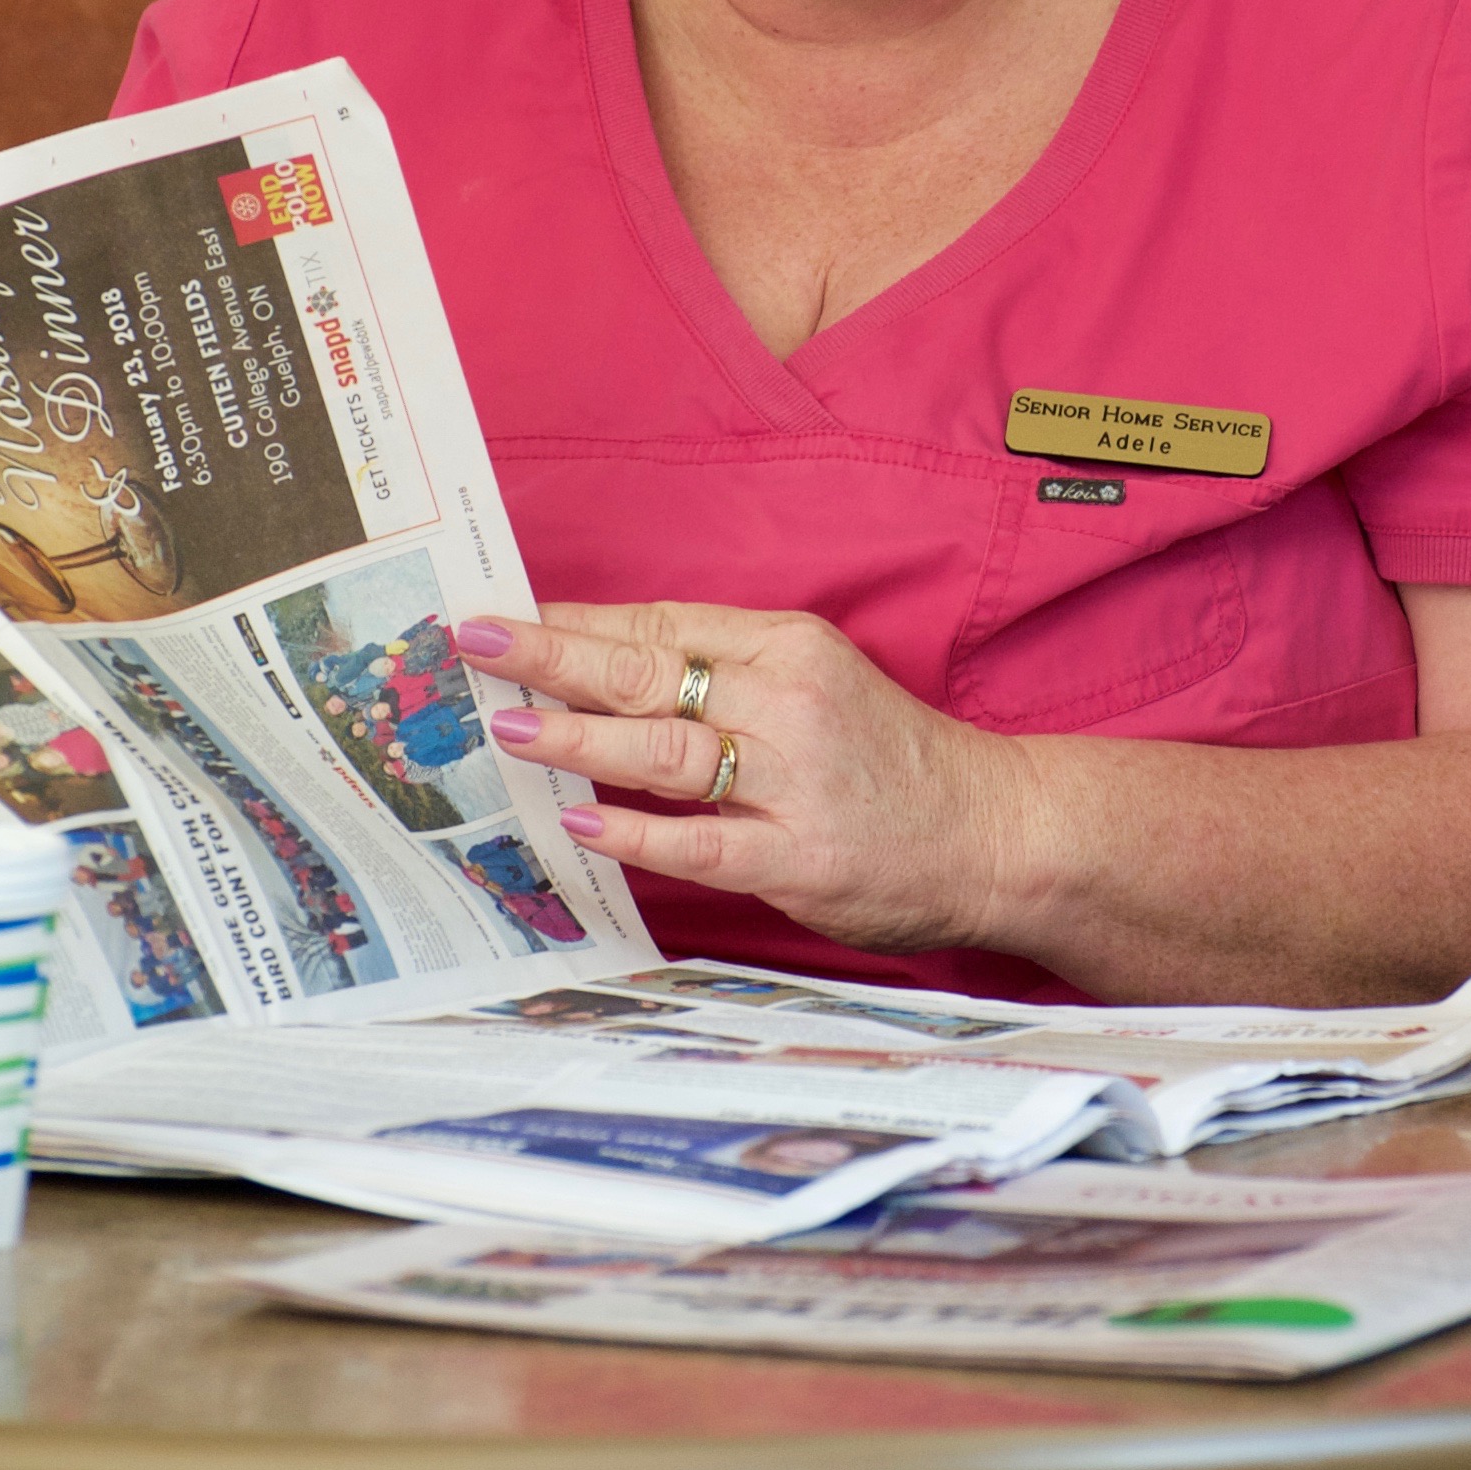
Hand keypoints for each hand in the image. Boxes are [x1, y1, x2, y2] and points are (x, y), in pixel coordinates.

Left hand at [458, 601, 1029, 957]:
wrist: (996, 829)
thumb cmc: (892, 761)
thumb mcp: (819, 683)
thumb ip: (728, 676)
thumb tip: (606, 672)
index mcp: (789, 645)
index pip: (661, 624)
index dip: (575, 620)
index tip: (503, 613)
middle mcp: (788, 700)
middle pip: (649, 670)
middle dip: (551, 657)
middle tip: (474, 643)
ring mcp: (794, 779)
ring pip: (664, 748)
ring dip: (576, 736)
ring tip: (507, 725)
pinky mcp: (798, 856)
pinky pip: (700, 841)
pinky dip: (636, 831)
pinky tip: (580, 819)